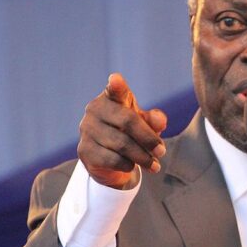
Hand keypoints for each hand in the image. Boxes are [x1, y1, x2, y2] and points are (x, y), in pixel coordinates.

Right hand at [77, 73, 167, 188]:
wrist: (109, 161)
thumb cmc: (130, 134)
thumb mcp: (145, 125)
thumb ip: (154, 120)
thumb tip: (160, 121)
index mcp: (111, 98)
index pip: (115, 90)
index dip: (116, 86)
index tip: (116, 80)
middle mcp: (95, 110)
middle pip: (128, 122)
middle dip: (148, 139)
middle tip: (162, 151)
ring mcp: (87, 130)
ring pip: (121, 144)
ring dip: (142, 157)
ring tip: (154, 165)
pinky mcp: (84, 150)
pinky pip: (112, 159)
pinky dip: (128, 165)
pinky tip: (132, 167)